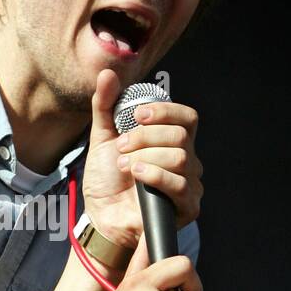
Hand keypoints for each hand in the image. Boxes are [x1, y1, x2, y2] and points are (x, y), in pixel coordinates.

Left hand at [80, 68, 202, 248]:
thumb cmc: (107, 180)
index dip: (165, 111)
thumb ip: (106, 106)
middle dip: (145, 137)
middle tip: (121, 147)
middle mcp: (186, 161)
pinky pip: (180, 184)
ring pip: (180, 157)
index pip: (186, 117)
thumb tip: (107, 73)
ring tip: (125, 166)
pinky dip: (154, 175)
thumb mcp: (102, 138)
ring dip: (146, 157)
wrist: (101, 217)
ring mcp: (189, 184)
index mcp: (171, 141)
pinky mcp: (186, 207)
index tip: (136, 116)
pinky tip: (136, 175)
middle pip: (181, 135)